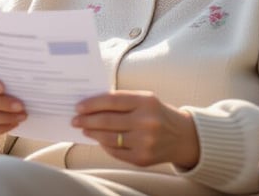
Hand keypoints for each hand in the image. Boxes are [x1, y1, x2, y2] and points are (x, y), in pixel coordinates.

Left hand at [72, 90, 199, 167]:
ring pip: (108, 138)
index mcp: (146, 102)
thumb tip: (91, 106)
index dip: (92, 104)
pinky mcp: (142, 158)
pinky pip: (115, 151)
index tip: (78, 106)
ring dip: (92, 133)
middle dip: (87, 120)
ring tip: (84, 128)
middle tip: (75, 119)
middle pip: (107, 120)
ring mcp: (144, 142)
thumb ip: (122, 101)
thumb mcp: (145, 100)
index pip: (111, 101)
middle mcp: (146, 122)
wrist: (183, 137)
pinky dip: (105, 145)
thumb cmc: (158, 114)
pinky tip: (99, 139)